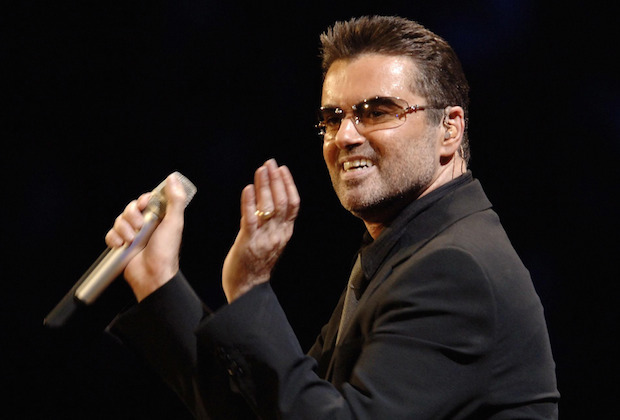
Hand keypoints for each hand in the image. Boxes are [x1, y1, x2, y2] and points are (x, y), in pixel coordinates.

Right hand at [105, 174, 187, 301]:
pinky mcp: (122, 245)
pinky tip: (122, 245)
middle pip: (130, 209)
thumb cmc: (166, 251)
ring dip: (123, 229)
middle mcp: (146, 225)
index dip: (142, 201)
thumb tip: (173, 179)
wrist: (152, 275)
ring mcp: (133, 235)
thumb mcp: (174, 223)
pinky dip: (114, 239)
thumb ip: (175, 200)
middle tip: (139, 227)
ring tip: (132, 240)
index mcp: (159, 218)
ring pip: (119, 221)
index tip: (144, 204)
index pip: (146, 200)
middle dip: (131, 216)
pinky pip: (111, 235)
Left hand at [222, 159, 299, 301]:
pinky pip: (250, 219)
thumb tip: (271, 200)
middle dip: (276, 180)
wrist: (247, 290)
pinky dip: (249, 202)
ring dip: (265, 186)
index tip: (282, 169)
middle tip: (270, 163)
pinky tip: (247, 188)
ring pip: (269, 207)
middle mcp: (278, 234)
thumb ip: (274, 223)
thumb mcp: (272, 241)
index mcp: (285, 233)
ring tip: (261, 170)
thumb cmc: (256, 264)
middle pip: (282, 201)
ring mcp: (264, 238)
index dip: (288, 185)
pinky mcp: (248, 243)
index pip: (293, 204)